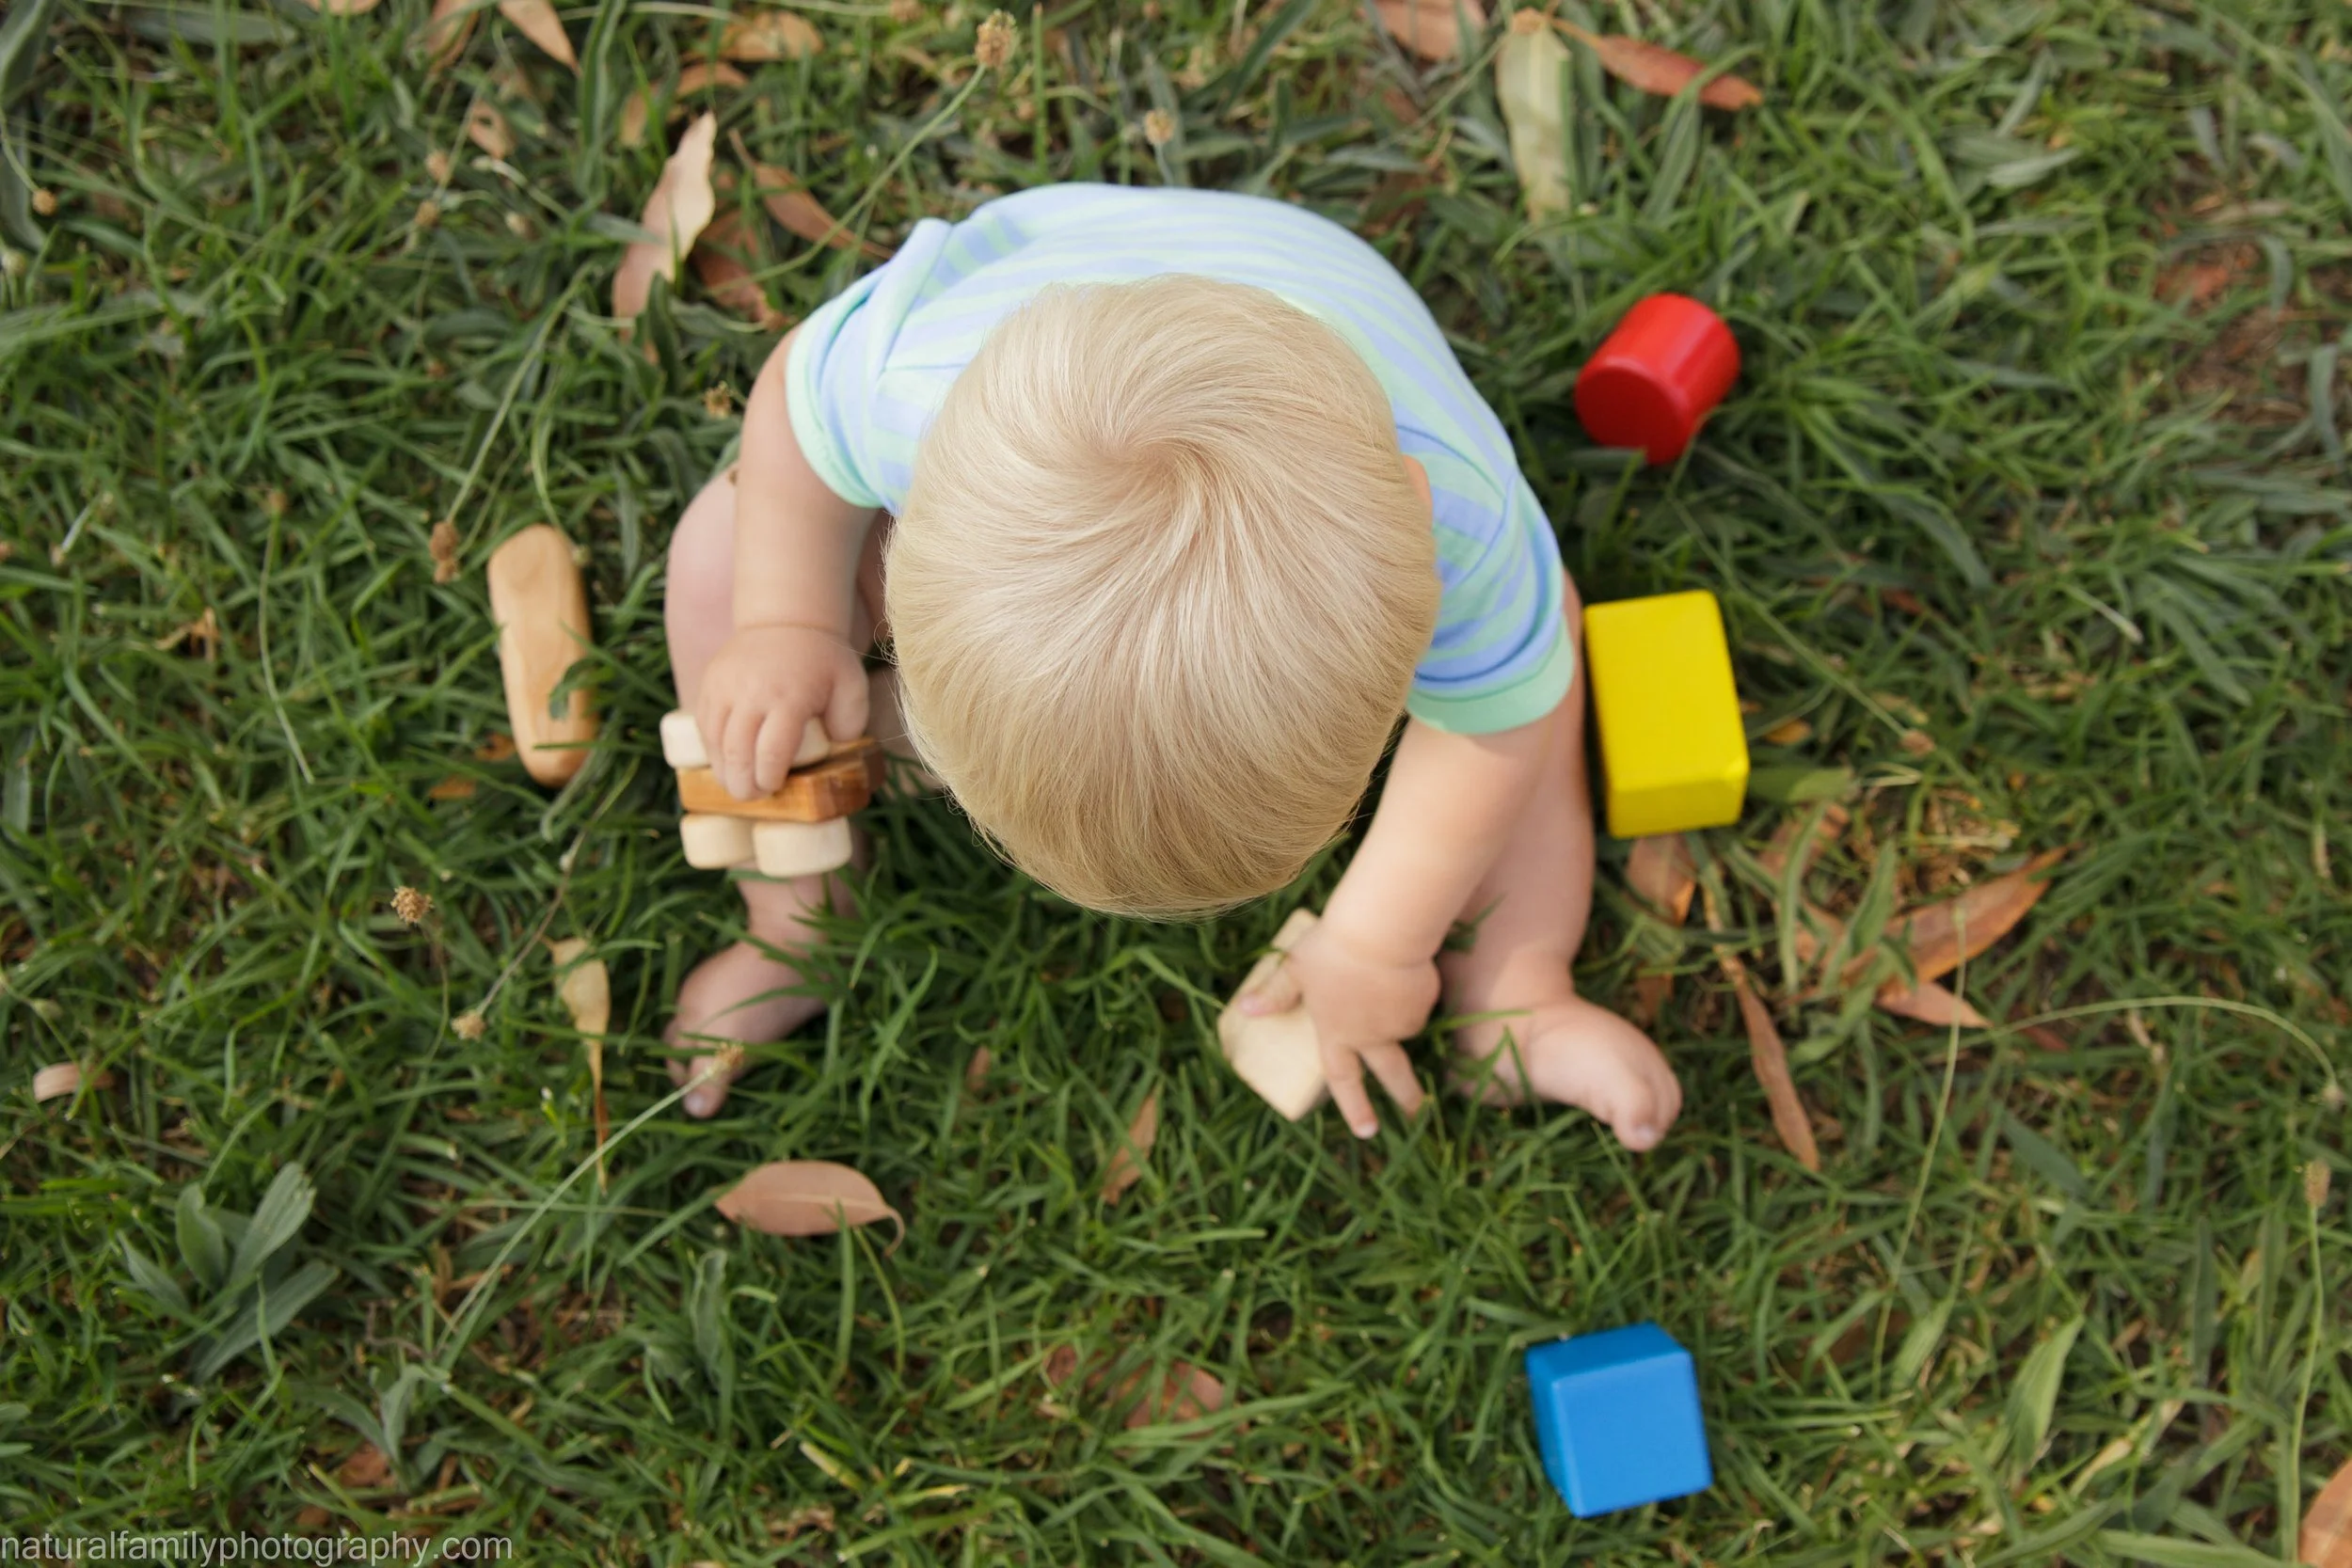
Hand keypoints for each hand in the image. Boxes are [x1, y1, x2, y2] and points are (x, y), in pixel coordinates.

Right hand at [694, 622, 867, 799]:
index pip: (771, 751)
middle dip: (743, 783)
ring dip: (723, 770)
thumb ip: (850, 724)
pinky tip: (724, 762)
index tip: (775, 788)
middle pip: (737, 752)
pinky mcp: (710, 683)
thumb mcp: (851, 686)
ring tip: (736, 785)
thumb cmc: (824, 660)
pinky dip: (711, 749)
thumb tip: (834, 754)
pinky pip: (703, 725)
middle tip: (752, 797)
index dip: (769, 778)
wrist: (786, 620)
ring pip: (714, 741)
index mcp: (789, 697)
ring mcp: (725, 687)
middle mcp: (752, 693)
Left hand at [1235, 916, 1436, 1137]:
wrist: (1379, 931)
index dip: (1354, 1106)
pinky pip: (1418, 1000)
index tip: (1367, 1131)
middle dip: (1406, 1097)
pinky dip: (1412, 988)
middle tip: (1415, 1113)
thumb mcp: (1296, 969)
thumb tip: (1245, 1009)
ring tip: (1386, 976)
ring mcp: (1401, 1022)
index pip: (1343, 1079)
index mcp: (1338, 1032)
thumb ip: (1275, 992)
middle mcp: (1372, 1035)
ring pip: (1404, 1025)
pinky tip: (1402, 964)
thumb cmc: (1330, 949)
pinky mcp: (1423, 1003)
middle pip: (1393, 1075)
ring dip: (1400, 1012)